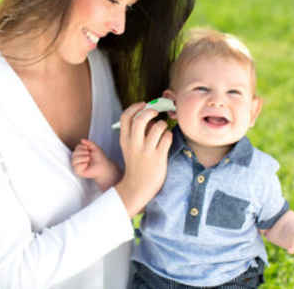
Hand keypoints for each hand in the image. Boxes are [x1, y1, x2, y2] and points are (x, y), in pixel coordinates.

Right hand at [71, 139, 121, 190]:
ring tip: (88, 160)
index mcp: (81, 153)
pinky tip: (86, 165)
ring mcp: (78, 165)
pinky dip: (82, 165)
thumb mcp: (95, 147)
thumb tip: (81, 140)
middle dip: (83, 153)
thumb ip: (88, 142)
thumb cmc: (100, 158)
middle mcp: (78, 159)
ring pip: (73, 160)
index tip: (89, 150)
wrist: (103, 166)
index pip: (76, 148)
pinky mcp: (78, 172)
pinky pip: (76, 167)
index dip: (83, 147)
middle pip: (74, 153)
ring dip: (83, 158)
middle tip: (89, 155)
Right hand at [115, 102, 171, 217]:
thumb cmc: (136, 164)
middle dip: (150, 111)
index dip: (135, 107)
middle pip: (141, 119)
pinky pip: (167, 138)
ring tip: (163, 129)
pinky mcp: (158, 157)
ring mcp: (146, 151)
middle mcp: (134, 144)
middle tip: (156, 112)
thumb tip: (149, 116)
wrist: (137, 187)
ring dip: (163, 124)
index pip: (125, 116)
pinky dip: (169, 135)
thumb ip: (135, 133)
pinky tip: (167, 139)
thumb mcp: (128, 148)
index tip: (143, 105)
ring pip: (157, 127)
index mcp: (124, 140)